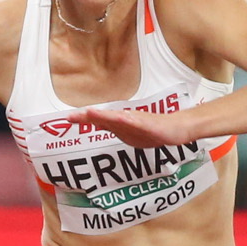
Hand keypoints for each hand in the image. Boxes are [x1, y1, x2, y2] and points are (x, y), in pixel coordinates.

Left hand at [70, 104, 188, 148]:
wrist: (177, 128)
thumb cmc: (156, 129)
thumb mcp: (131, 132)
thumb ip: (117, 128)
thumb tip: (100, 125)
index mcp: (121, 123)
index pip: (100, 120)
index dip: (85, 118)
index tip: (69, 118)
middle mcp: (127, 120)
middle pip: (104, 118)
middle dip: (88, 117)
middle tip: (71, 116)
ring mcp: (137, 121)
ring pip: (116, 119)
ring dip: (102, 116)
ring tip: (89, 113)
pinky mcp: (148, 125)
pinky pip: (135, 123)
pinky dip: (124, 120)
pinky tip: (117, 118)